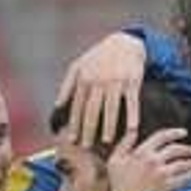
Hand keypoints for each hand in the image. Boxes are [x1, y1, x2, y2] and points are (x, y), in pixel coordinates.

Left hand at [55, 31, 146, 147]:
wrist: (124, 43)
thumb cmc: (98, 58)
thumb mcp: (78, 66)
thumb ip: (66, 86)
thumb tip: (57, 107)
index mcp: (84, 79)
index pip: (77, 107)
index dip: (74, 125)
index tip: (72, 140)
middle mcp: (99, 81)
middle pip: (92, 111)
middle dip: (88, 130)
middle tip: (87, 147)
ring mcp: (116, 81)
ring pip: (111, 108)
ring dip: (109, 127)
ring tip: (107, 142)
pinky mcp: (133, 81)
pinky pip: (132, 101)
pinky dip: (132, 115)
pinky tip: (132, 129)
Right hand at [106, 127, 190, 190]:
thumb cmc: (118, 183)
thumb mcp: (114, 160)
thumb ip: (124, 143)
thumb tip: (133, 130)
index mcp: (142, 152)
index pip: (162, 136)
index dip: (175, 132)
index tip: (183, 132)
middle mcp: (153, 160)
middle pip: (176, 149)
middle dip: (186, 148)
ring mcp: (161, 174)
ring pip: (182, 163)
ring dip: (190, 162)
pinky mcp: (166, 186)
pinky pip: (184, 178)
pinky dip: (190, 175)